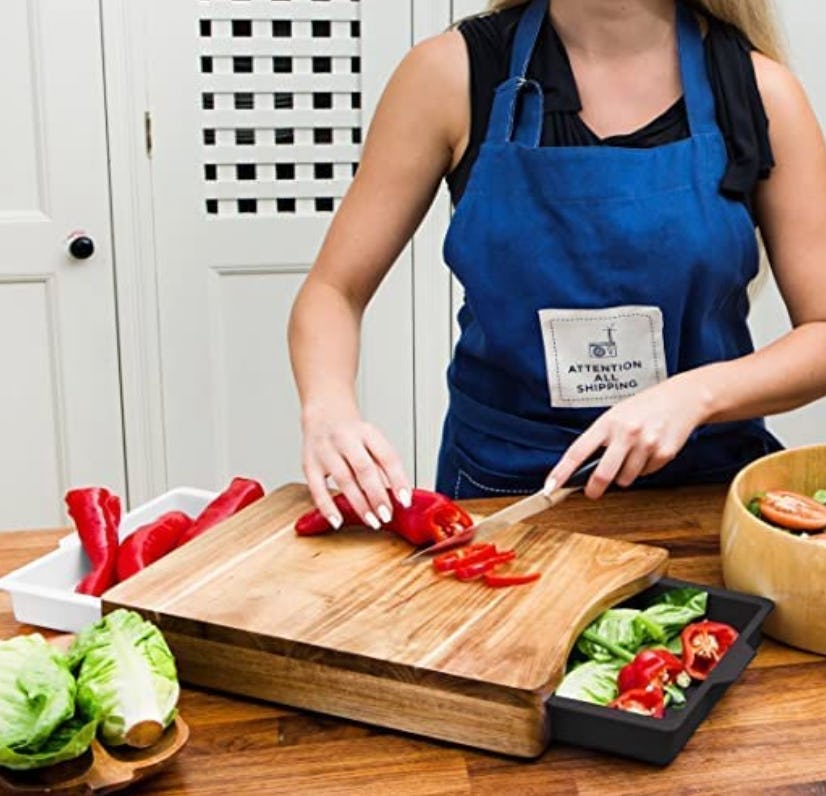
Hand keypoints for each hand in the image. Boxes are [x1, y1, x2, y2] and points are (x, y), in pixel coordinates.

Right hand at [301, 401, 411, 528]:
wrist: (323, 414)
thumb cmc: (351, 433)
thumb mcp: (371, 440)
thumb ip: (382, 465)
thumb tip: (398, 496)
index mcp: (367, 432)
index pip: (387, 456)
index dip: (398, 479)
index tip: (405, 500)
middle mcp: (346, 439)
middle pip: (364, 468)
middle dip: (377, 495)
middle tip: (387, 515)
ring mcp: (326, 451)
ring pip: (344, 479)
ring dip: (359, 504)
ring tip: (371, 521)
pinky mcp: (309, 464)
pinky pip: (317, 488)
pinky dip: (328, 507)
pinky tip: (338, 521)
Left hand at [545, 375, 711, 498]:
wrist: (681, 398)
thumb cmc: (643, 407)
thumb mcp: (615, 416)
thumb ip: (601, 439)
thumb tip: (584, 467)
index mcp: (607, 423)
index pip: (578, 451)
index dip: (562, 471)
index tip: (550, 486)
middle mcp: (626, 433)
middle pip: (603, 473)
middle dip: (595, 488)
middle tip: (592, 492)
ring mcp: (646, 444)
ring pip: (626, 478)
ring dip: (624, 475)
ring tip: (631, 455)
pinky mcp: (663, 453)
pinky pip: (646, 473)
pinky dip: (644, 468)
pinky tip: (648, 451)